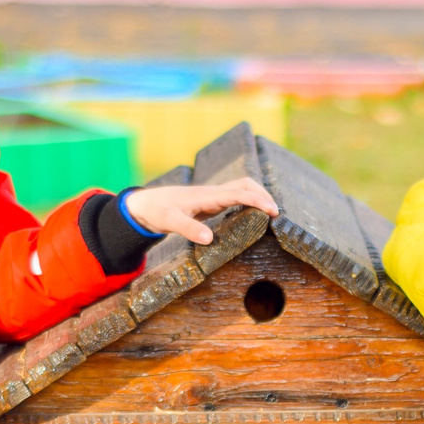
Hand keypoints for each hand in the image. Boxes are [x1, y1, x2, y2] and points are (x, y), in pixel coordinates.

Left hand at [120, 178, 278, 244]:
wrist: (145, 204)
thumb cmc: (157, 211)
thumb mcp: (169, 222)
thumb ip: (189, 229)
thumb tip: (210, 239)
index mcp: (207, 196)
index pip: (239, 193)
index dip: (258, 200)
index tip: (273, 211)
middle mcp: (212, 193)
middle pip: (245, 185)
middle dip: (263, 195)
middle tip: (277, 213)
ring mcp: (212, 196)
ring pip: (241, 188)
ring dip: (257, 195)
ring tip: (271, 211)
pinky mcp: (210, 202)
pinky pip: (235, 197)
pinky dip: (248, 200)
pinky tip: (253, 212)